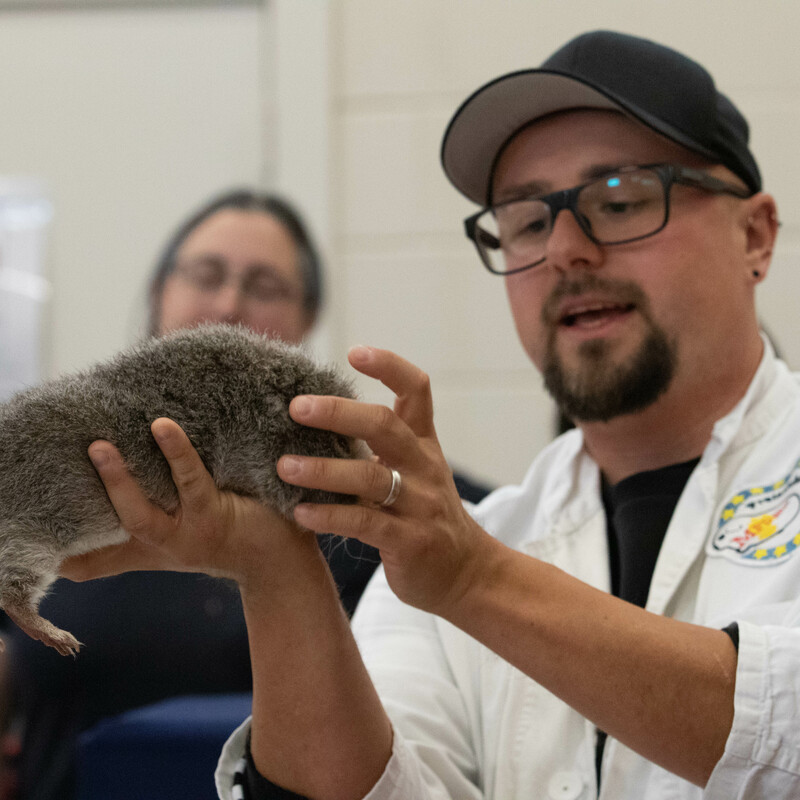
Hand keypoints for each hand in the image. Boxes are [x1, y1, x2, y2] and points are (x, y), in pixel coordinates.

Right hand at [61, 417, 317, 592]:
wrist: (286, 561)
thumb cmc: (240, 534)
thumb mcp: (191, 532)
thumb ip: (160, 516)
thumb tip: (142, 474)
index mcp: (155, 547)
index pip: (100, 560)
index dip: (70, 558)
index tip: (42, 553)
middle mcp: (166, 546)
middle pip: (118, 525)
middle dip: (97, 492)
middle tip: (82, 451)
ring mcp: (188, 535)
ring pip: (141, 513)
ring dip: (120, 479)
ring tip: (100, 445)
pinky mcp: (214, 518)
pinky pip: (190, 482)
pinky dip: (176, 453)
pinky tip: (163, 428)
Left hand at [277, 346, 491, 615]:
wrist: (465, 572)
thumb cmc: (425, 515)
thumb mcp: (414, 471)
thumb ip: (379, 446)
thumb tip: (320, 415)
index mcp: (423, 444)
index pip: (416, 390)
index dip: (389, 366)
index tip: (354, 352)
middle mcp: (424, 467)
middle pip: (385, 426)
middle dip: (339, 413)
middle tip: (296, 408)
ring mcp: (419, 504)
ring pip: (371, 477)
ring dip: (324, 470)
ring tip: (284, 466)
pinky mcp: (410, 541)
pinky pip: (365, 523)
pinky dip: (330, 516)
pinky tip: (300, 512)